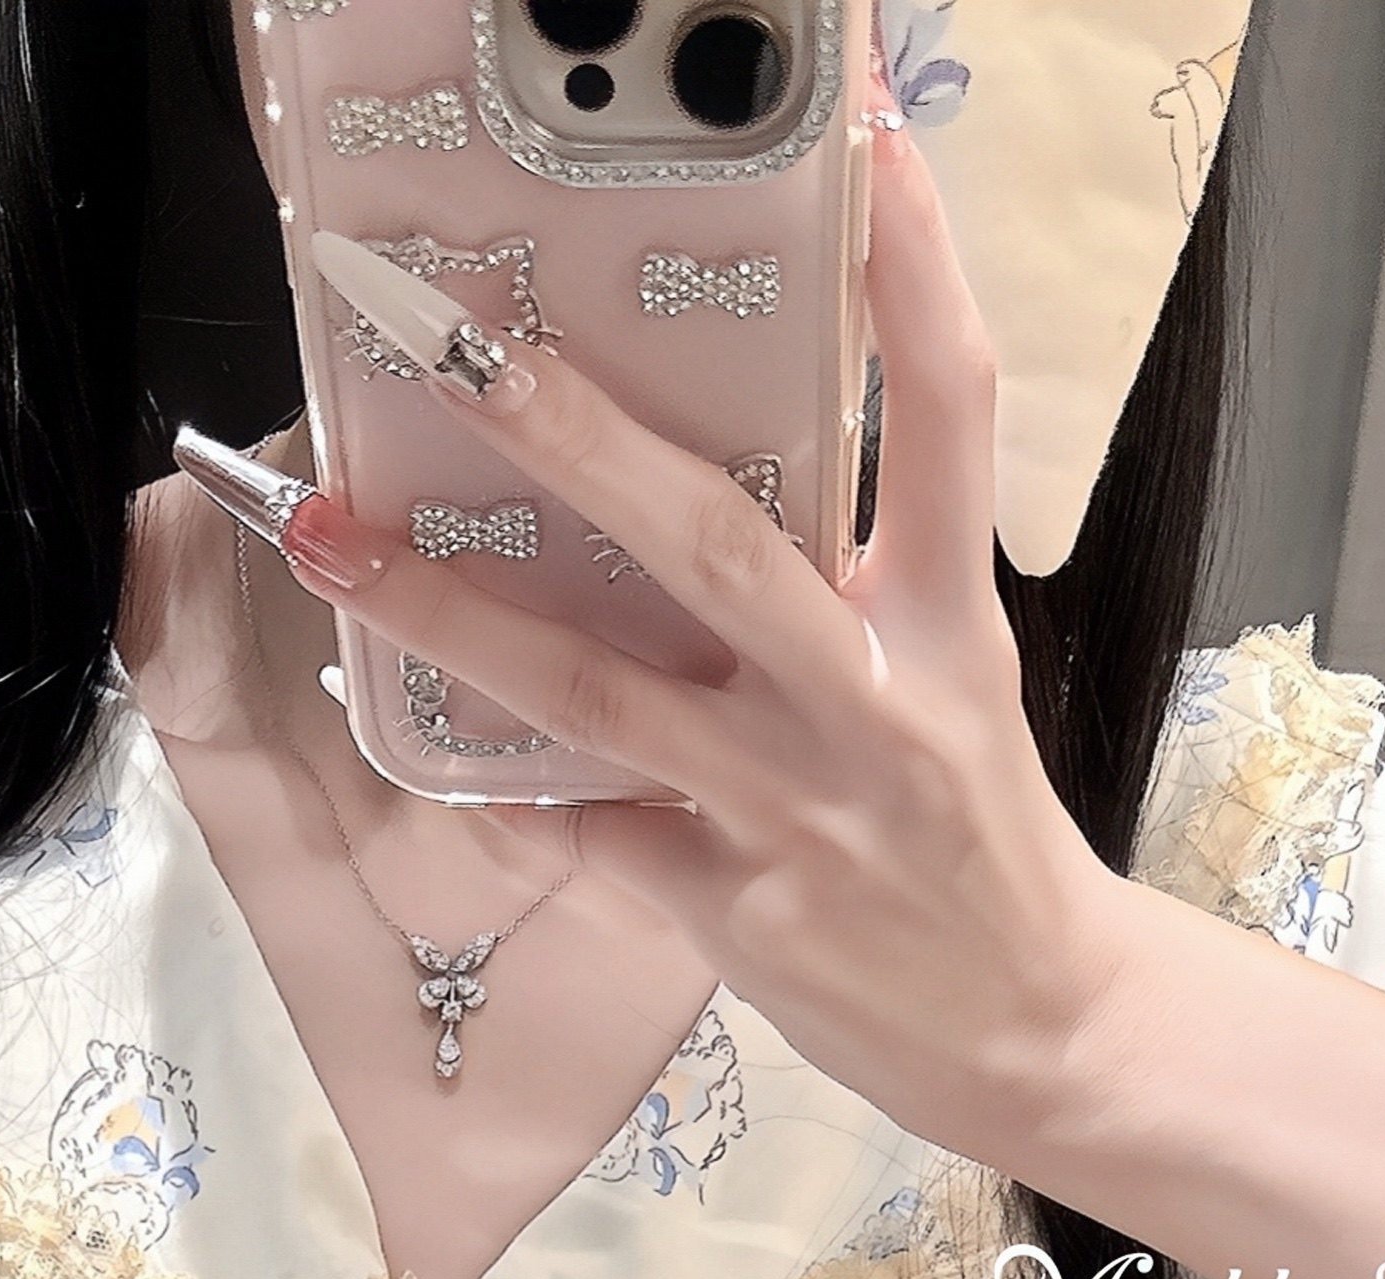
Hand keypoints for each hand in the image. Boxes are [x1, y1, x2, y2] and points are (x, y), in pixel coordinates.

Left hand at [299, 149, 1384, 1278]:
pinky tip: (431, 743)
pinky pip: (593, 831)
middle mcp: (876, 698)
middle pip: (714, 533)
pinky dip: (513, 787)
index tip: (866, 138)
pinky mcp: (738, 914)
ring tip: (344, 543)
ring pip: (605, 691)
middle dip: (573, 430)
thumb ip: (844, 586)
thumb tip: (688, 488)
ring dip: (458, 614)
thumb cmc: (976, 849)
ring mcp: (799, 811)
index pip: (946, 405)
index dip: (913, 267)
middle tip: (461, 340)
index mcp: (948, 617)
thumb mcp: (948, 682)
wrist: (1041, 1034)